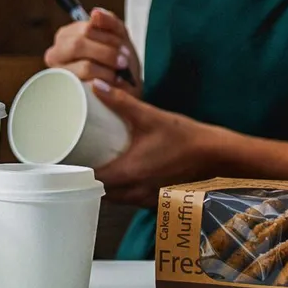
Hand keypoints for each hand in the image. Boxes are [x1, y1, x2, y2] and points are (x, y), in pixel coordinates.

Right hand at [44, 8, 141, 94]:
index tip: (124, 49)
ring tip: (118, 76)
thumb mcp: (118, 37)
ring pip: (84, 66)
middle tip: (123, 63)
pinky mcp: (64, 94)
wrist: (123, 93)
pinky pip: (85, 87)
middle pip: (79, 44)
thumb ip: (108, 22)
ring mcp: (57, 74)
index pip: (86, 28)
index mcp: (66, 36)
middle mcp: (55, 53)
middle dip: (107, 54)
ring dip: (107, 71)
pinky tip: (109, 87)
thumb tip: (95, 13)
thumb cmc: (117, 63)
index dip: (108, 38)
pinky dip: (102, 85)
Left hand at [91, 80, 227, 206]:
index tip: (69, 162)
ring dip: (107, 187)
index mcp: (128, 174)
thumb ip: (121, 101)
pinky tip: (125, 177)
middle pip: (101, 192)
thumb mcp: (150, 116)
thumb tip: (97, 87)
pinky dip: (125, 192)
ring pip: (117, 199)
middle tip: (82, 161)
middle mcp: (135, 191)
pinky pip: (133, 200)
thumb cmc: (185, 138)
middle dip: (90, 180)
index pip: (92, 181)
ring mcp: (147, 199)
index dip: (78, 173)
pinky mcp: (159, 199)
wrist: (218, 156)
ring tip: (100, 167)